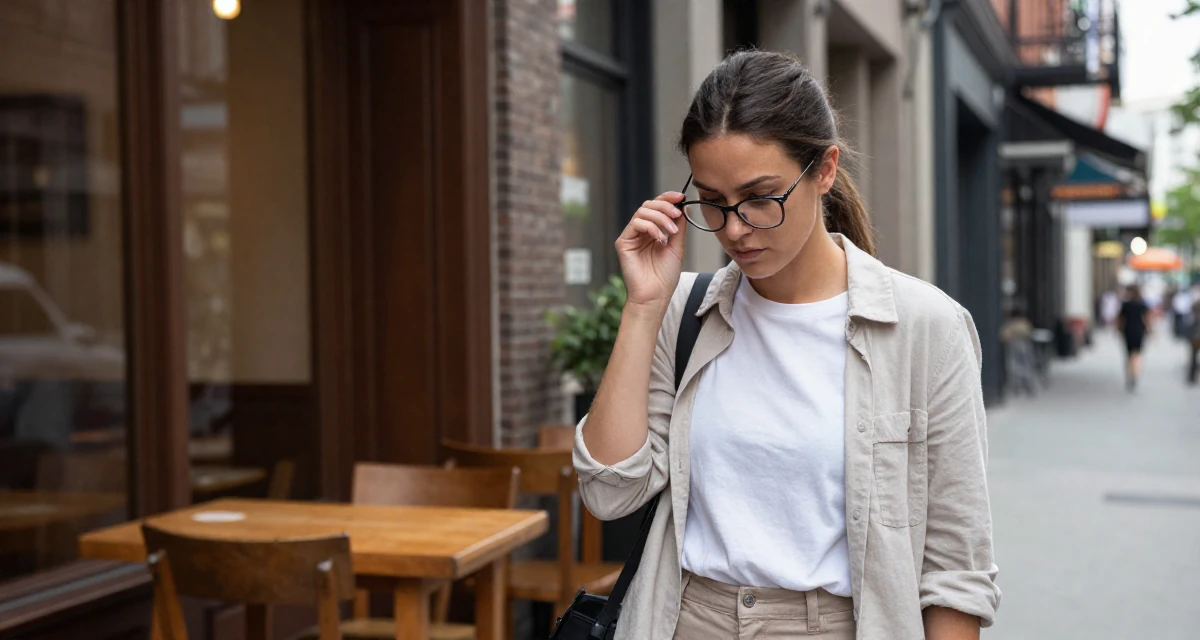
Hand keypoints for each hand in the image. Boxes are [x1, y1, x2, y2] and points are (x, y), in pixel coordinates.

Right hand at [615, 192, 687, 308]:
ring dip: (660, 217)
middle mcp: (640, 232)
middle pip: (649, 205)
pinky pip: (635, 224)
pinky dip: (650, 227)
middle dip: (665, 206)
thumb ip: (679, 226)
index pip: (657, 207)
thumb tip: (684, 207)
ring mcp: (631, 236)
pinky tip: (660, 239)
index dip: (668, 198)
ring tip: (672, 232)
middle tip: (677, 215)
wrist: (655, 296)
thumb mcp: (677, 247)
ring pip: (642, 212)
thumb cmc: (665, 277)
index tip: (681, 197)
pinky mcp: (623, 243)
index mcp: (653, 231)